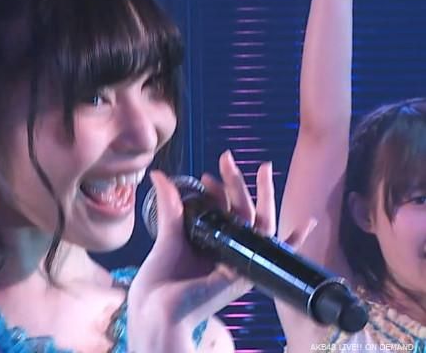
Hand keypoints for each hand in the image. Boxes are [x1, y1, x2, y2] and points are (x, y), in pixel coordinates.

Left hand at [127, 152, 315, 346]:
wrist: (158, 308)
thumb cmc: (161, 280)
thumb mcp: (169, 236)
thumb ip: (171, 207)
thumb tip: (160, 176)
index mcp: (212, 242)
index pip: (227, 211)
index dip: (224, 190)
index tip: (209, 174)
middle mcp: (229, 251)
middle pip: (244, 211)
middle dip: (240, 184)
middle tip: (228, 158)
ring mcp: (239, 261)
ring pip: (258, 222)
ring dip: (262, 195)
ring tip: (260, 169)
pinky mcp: (246, 273)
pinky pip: (275, 254)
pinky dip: (294, 240)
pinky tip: (308, 223)